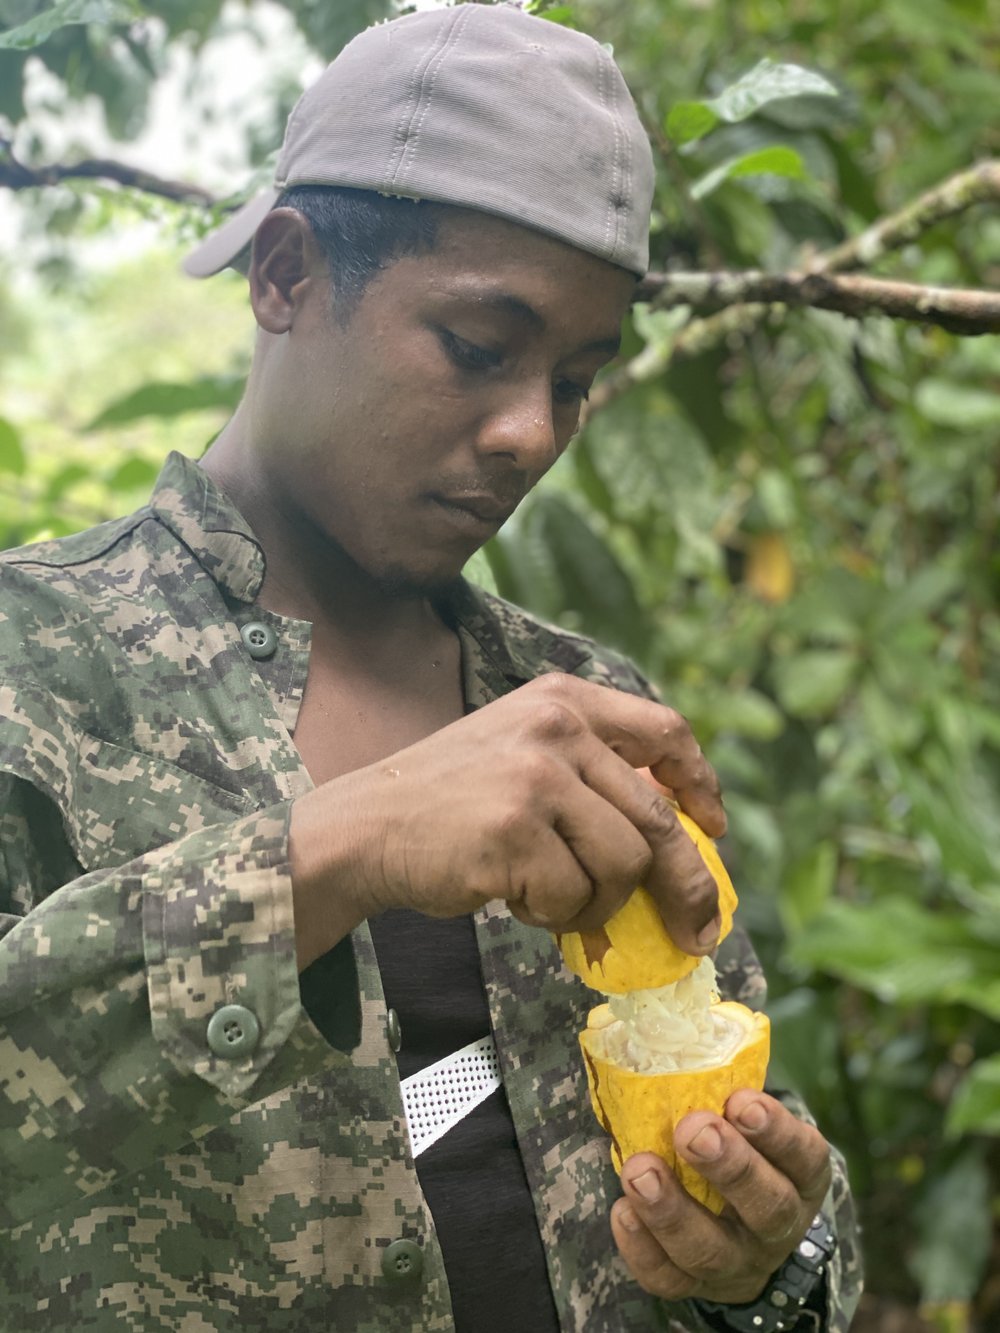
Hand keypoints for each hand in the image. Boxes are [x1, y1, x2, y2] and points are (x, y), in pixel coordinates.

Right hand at [291, 673, 723, 964]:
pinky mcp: (515, 831)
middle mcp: (557, 727)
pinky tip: (511, 896)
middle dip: (685, 885)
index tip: (714, 827)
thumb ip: (589, 772)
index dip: (701, 783)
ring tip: (549, 898)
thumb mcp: (521, 753)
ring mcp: (536, 777)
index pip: (665, 731)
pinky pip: (572, 896)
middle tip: (697, 930)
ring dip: (595, 903)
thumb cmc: (449, 802)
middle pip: (657, 816)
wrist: (366, 827)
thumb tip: (676, 836)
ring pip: (622, 865)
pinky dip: (551, 914)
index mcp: (564, 700)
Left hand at [610, 1090, 832, 1304]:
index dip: (776, 1131)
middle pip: (766, 1207)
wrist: (741, 1236)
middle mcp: (777, 1226)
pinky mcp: (695, 1286)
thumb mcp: (749, 1125)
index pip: (804, 1157)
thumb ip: (727, 1092)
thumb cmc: (739, 1153)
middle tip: (692, 1130)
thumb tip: (683, 1033)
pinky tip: (623, 1210)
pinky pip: (669, 1280)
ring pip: (711, 1251)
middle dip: (729, 1167)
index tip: (740, 1100)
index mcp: (800, 1178)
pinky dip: (642, 1248)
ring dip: (672, 1211)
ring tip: (640, 1172)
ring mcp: (738, 1263)